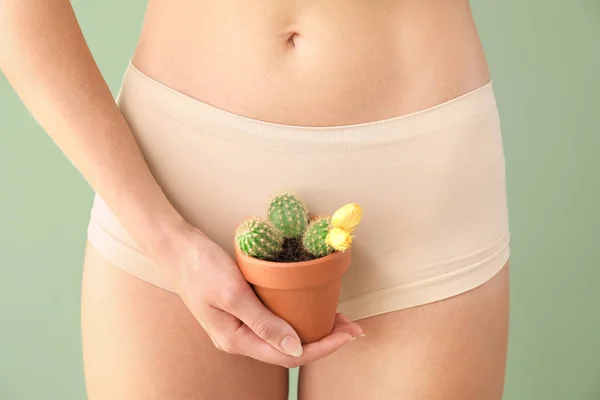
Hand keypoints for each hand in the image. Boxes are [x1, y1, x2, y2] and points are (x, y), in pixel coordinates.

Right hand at [170, 226, 363, 367]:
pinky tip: (308, 304)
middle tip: (350, 324)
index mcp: (236, 340)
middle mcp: (239, 338)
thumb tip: (297, 349)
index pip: (289, 356)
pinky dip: (296, 316)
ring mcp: (239, 325)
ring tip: (336, 315)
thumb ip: (264, 323)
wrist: (176, 247)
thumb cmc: (201, 267)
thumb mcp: (233, 293)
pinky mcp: (241, 309)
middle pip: (289, 350)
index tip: (348, 333)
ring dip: (312, 328)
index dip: (323, 347)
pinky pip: (275, 321)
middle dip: (324, 340)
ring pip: (283, 336)